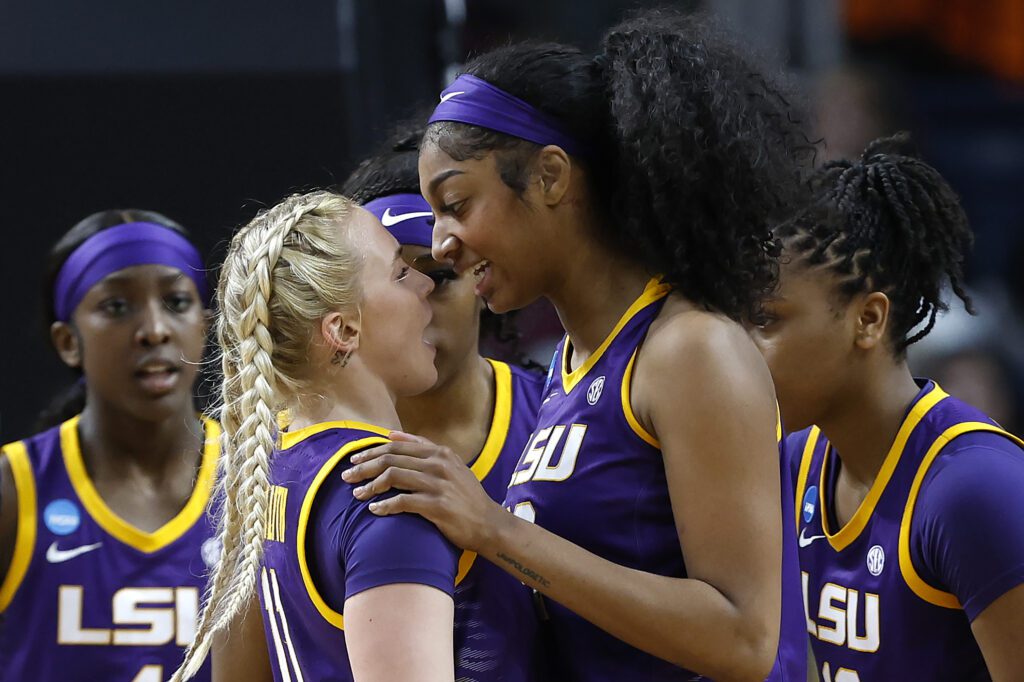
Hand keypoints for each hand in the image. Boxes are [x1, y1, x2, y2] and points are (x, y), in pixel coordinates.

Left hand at [341, 431, 505, 550]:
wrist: (488, 524)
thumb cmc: (466, 496)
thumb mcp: (450, 465)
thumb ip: (423, 449)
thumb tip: (391, 433)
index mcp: (440, 452)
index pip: (397, 446)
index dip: (372, 451)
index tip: (354, 459)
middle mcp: (439, 464)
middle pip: (391, 459)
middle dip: (364, 467)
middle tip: (346, 477)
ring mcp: (438, 484)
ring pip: (393, 477)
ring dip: (370, 486)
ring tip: (356, 495)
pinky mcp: (437, 506)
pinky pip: (402, 502)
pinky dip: (384, 505)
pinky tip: (374, 510)